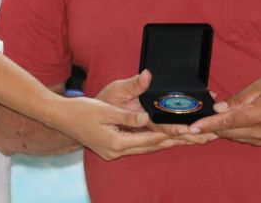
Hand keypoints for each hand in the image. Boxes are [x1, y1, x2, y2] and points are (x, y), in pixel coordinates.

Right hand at [52, 94, 188, 160]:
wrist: (61, 117)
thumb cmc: (82, 110)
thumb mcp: (106, 109)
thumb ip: (127, 115)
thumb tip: (146, 116)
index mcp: (116, 143)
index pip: (151, 139)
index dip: (171, 134)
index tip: (190, 131)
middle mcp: (117, 151)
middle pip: (153, 146)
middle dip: (177, 142)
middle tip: (199, 138)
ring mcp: (115, 151)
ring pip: (147, 147)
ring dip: (168, 142)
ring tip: (189, 139)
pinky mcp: (113, 147)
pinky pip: (139, 145)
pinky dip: (154, 140)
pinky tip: (166, 138)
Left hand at [186, 75, 260, 145]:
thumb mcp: (259, 86)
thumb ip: (238, 99)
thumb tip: (219, 109)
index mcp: (259, 116)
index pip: (228, 122)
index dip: (209, 124)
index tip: (193, 127)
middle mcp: (259, 132)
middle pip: (226, 132)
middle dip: (208, 127)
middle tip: (192, 120)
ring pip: (231, 136)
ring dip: (218, 128)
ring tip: (207, 118)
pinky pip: (239, 136)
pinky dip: (229, 129)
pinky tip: (224, 120)